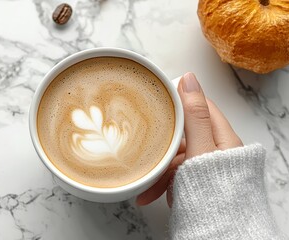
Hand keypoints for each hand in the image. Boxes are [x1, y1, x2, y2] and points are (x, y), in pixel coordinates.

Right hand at [136, 72, 242, 206]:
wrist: (216, 228)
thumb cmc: (214, 189)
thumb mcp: (200, 148)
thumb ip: (194, 115)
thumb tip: (189, 78)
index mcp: (222, 137)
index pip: (201, 107)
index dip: (181, 101)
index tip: (158, 99)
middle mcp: (214, 150)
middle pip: (183, 135)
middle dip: (162, 145)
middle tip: (144, 146)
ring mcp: (203, 166)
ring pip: (175, 157)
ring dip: (158, 169)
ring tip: (145, 183)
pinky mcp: (194, 181)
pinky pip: (174, 175)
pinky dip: (160, 182)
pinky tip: (149, 193)